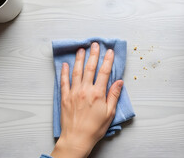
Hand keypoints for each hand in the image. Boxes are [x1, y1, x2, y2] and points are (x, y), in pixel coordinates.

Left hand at [51, 43, 123, 157]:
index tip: (109, 51)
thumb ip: (114, 96)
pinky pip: (64, 81)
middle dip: (93, 55)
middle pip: (90, 68)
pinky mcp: (65, 97)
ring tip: (81, 49)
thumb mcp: (109, 113)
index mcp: (98, 93)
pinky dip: (64, 72)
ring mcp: (73, 92)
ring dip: (79, 59)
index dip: (107, 60)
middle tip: (95, 44)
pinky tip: (66, 64)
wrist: (76, 139)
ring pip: (76, 71)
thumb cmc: (94, 128)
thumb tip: (119, 82)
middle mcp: (85, 90)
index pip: (104, 72)